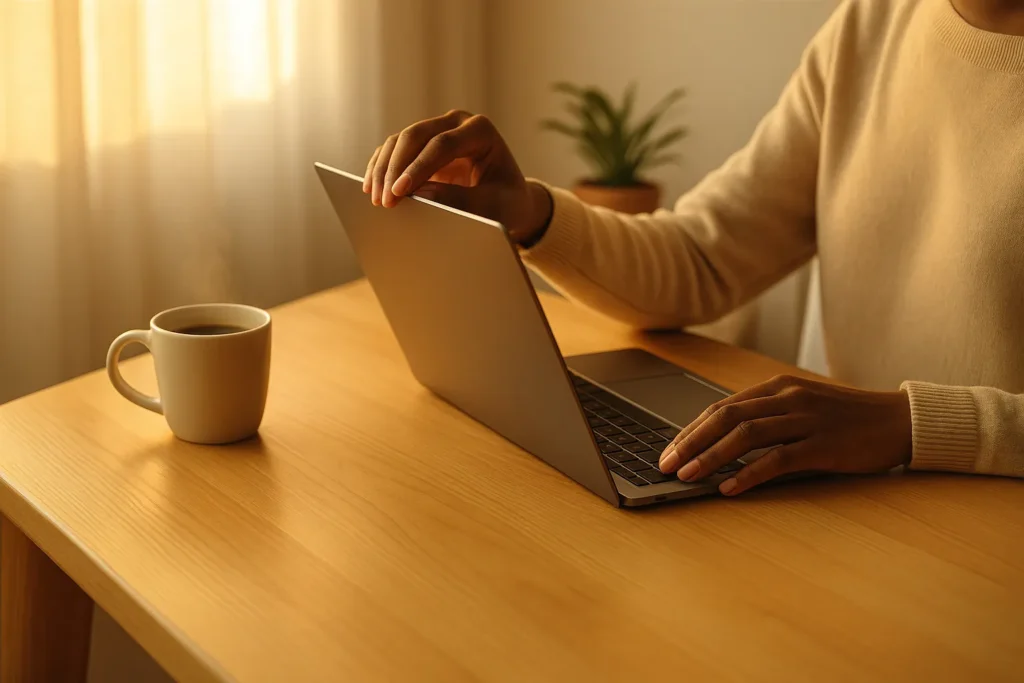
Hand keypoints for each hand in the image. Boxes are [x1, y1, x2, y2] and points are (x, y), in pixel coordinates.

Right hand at [363, 109, 551, 243]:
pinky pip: (393, 149)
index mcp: (480, 130)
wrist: (508, 200)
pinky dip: (381, 167)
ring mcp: (437, 129)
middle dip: (396, 168)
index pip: (443, 144)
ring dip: (384, 168)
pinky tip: (371, 188)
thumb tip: (422, 196)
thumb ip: (463, 201)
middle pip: (416, 136)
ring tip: (376, 199)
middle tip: (384, 200)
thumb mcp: (493, 206)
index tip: (401, 192)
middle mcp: (456, 123)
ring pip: (400, 140)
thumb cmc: (507, 202)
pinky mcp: (422, 145)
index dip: (419, 167)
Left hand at [658, 374, 912, 495]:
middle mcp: (787, 397)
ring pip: (746, 435)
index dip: (691, 428)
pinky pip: (778, 459)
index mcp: (777, 387)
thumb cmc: (847, 419)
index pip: (722, 406)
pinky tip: (729, 488)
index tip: (669, 449)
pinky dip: (749, 474)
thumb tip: (721, 444)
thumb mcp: (802, 407)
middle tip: (666, 464)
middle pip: (726, 417)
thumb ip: (767, 419)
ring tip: (688, 476)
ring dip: (711, 456)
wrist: (900, 420)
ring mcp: (806, 419)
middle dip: (690, 441)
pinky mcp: (823, 444)